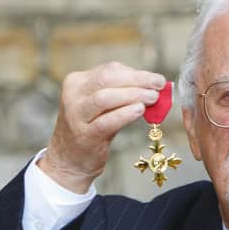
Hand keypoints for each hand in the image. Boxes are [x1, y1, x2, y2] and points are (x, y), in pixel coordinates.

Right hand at [39, 62, 165, 192]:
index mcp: (77, 82)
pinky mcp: (84, 135)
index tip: (156, 79)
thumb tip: (153, 86)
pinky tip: (140, 110)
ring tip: (153, 98)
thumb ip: (121, 93)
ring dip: (133, 95)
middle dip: (137, 80)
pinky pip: (106, 121)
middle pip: (107, 79)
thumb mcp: (101, 106)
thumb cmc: (91, 129)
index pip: (109, 70)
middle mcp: (73, 95)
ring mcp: (76, 115)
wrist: (69, 159)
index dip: (136, 73)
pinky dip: (125, 114)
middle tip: (159, 85)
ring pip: (105, 98)